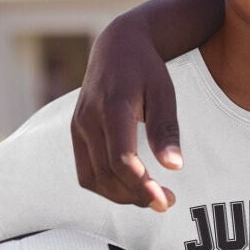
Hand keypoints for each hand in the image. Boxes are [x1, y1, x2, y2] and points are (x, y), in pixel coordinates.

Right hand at [71, 17, 180, 209]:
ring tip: (150, 198)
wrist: (117, 47)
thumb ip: (166, 129)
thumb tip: (174, 166)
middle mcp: (89, 119)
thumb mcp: (164, 92)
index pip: (122, 158)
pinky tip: (129, 187)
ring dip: (120, 196)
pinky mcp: (76, 132)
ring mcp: (78, 126)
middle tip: (166, 202)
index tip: (165, 200)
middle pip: (107, 173)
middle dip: (136, 195)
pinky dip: (105, 186)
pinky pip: (85, 171)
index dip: (142, 185)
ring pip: (93, 178)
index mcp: (113, 107)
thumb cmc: (145, 69)